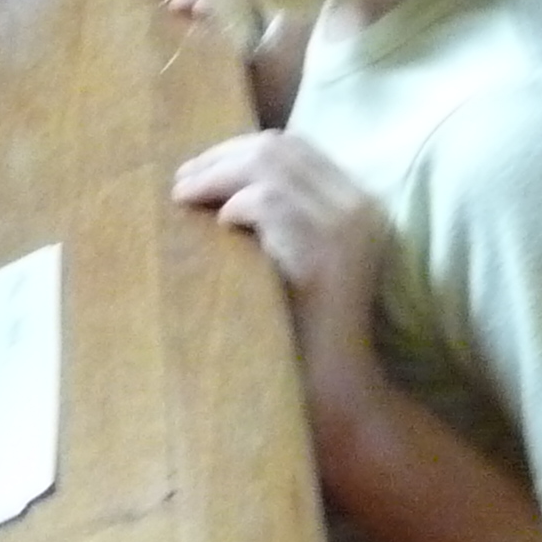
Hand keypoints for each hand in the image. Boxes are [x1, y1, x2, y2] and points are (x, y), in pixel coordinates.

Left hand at [174, 130, 388, 430]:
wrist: (339, 394)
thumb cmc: (304, 335)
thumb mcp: (294, 262)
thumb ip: (276, 223)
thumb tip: (219, 187)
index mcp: (359, 205)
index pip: (297, 147)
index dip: (240, 149)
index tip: (201, 169)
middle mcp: (360, 208)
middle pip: (281, 148)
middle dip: (222, 157)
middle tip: (181, 182)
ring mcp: (347, 228)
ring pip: (271, 167)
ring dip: (218, 177)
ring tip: (185, 197)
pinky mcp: (326, 255)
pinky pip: (270, 205)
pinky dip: (237, 208)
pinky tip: (220, 226)